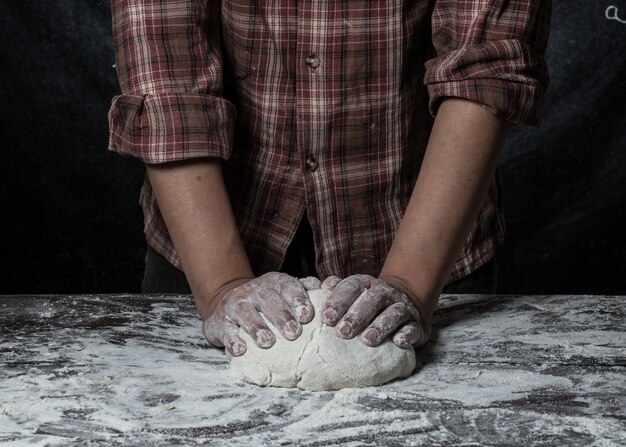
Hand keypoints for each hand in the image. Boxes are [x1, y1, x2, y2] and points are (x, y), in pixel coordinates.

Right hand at [202, 272, 317, 355]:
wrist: (228, 302)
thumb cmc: (267, 302)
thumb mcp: (284, 292)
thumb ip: (306, 290)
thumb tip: (328, 287)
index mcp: (274, 282)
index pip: (287, 286)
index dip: (297, 299)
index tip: (307, 315)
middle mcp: (254, 290)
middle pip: (267, 299)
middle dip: (281, 315)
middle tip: (293, 333)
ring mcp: (235, 304)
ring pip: (245, 312)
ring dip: (256, 327)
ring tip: (267, 342)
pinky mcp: (220, 321)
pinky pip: (225, 329)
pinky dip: (231, 340)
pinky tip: (240, 350)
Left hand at [320, 275, 430, 347]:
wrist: (406, 302)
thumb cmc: (369, 303)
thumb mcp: (353, 293)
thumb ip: (337, 290)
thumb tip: (321, 286)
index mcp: (366, 284)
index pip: (352, 287)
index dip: (339, 301)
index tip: (326, 318)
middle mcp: (385, 292)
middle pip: (372, 299)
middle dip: (357, 316)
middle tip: (342, 332)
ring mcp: (402, 306)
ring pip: (394, 312)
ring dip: (380, 326)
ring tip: (367, 340)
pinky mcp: (415, 324)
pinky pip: (413, 327)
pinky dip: (406, 334)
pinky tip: (398, 342)